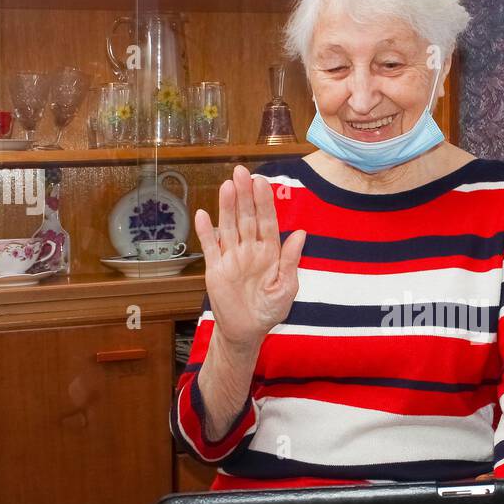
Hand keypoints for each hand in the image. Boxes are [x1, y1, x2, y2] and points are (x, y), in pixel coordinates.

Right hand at [194, 165, 306, 348]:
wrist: (247, 331)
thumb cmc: (270, 310)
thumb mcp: (287, 287)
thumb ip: (290, 260)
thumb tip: (301, 234)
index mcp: (270, 252)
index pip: (267, 221)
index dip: (264, 202)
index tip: (262, 182)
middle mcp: (250, 249)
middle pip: (246, 217)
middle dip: (245, 195)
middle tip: (241, 172)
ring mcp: (232, 257)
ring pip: (229, 226)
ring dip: (227, 206)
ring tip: (227, 185)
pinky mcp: (215, 269)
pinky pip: (210, 246)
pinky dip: (206, 231)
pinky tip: (203, 214)